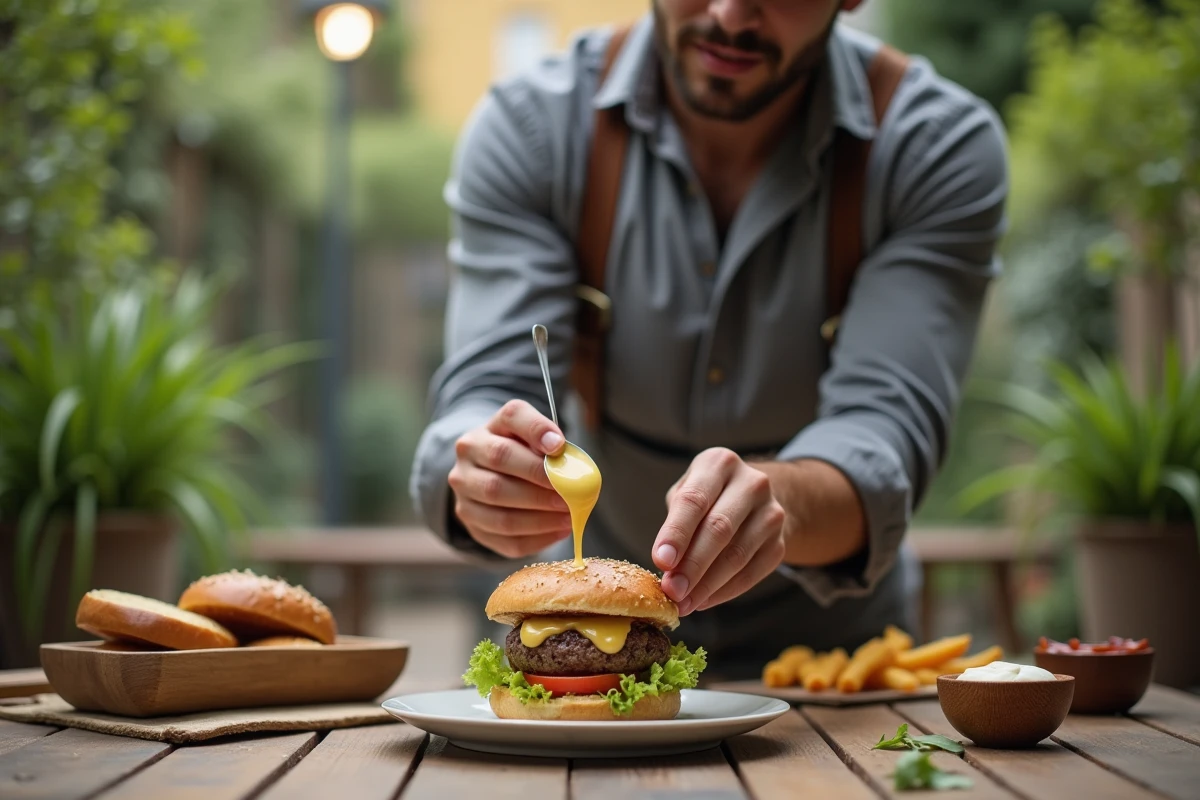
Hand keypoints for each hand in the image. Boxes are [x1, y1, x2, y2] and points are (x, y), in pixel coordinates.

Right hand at [448, 400, 572, 557]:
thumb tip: (560, 450)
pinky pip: (506, 541)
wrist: (485, 473)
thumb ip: (544, 436)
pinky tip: (560, 530)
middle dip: (540, 489)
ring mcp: (463, 497)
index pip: (509, 422)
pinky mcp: (472, 526)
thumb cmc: (516, 452)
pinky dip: (538, 538)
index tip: (560, 446)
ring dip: (541, 519)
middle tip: (571, 495)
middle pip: (500, 478)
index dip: (536, 432)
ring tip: (569, 515)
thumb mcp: (527, 434)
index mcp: (482, 432)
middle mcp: (466, 462)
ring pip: (501, 517)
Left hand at [652, 448, 785, 615]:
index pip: (694, 500)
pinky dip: (725, 591)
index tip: (661, 562)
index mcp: (719, 464)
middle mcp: (751, 483)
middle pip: (718, 529)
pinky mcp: (780, 543)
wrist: (756, 499)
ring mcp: (771, 513)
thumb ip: (675, 523)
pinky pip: (751, 573)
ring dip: (707, 585)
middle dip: (692, 565)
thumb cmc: (709, 496)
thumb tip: (666, 566)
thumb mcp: (688, 492)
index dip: (676, 533)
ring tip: (683, 602)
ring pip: (737, 555)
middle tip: (671, 591)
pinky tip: (704, 600)